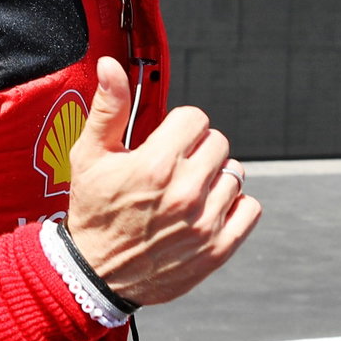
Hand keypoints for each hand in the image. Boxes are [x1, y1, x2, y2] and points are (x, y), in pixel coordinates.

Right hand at [64, 57, 259, 306]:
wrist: (94, 274)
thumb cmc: (93, 211)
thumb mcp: (89, 156)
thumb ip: (108, 108)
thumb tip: (110, 66)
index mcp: (155, 164)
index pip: (196, 119)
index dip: (179, 126)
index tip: (165, 140)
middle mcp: (185, 191)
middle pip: (219, 143)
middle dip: (198, 148)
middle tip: (175, 166)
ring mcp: (204, 221)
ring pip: (236, 174)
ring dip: (216, 176)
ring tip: (188, 189)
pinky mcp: (217, 248)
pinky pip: (250, 210)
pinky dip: (236, 205)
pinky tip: (208, 208)